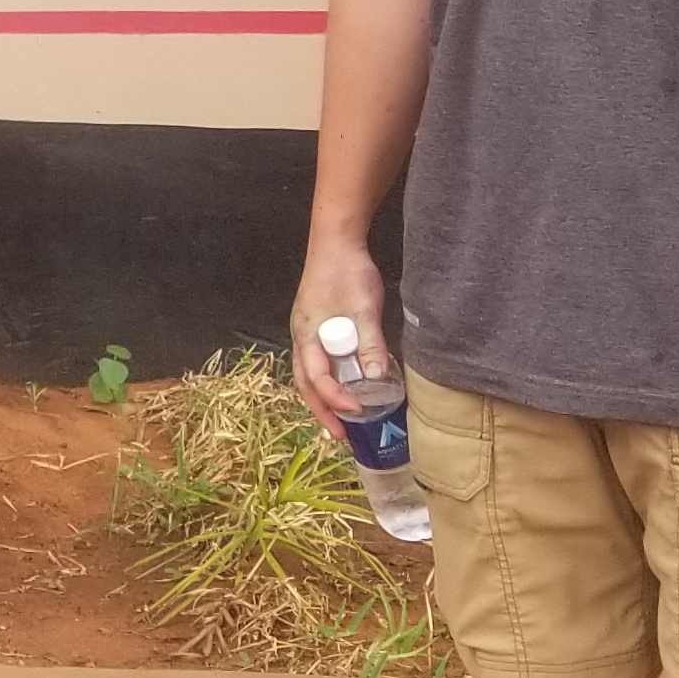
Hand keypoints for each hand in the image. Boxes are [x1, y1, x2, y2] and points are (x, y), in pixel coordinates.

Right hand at [291, 240, 388, 420]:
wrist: (336, 242)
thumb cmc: (346, 272)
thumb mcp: (363, 308)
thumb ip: (370, 344)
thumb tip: (377, 378)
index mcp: (306, 334)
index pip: (316, 376)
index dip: (335, 398)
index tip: (357, 410)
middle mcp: (302, 337)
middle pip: (304, 382)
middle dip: (321, 410)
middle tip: (340, 435)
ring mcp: (307, 332)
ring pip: (308, 374)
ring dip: (322, 399)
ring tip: (340, 420)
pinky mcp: (318, 327)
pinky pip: (318, 362)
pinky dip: (328, 381)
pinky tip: (345, 387)